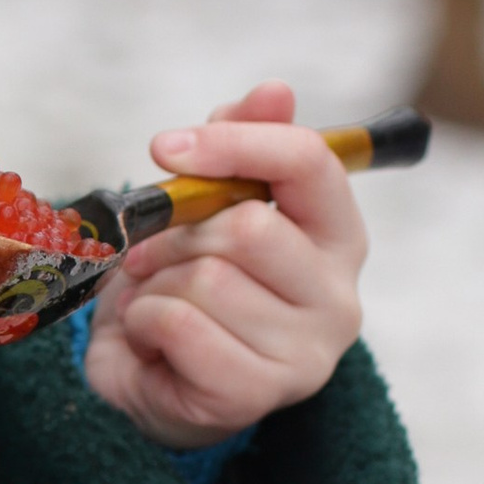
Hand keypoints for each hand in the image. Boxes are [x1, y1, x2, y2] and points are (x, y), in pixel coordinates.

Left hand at [82, 79, 366, 451]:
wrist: (156, 381)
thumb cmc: (190, 285)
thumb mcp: (208, 206)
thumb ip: (240, 144)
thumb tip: (275, 90)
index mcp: (338, 235)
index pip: (309, 163)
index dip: (234, 145)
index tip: (165, 147)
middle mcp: (339, 296)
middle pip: (249, 227)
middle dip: (178, 236)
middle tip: (153, 257)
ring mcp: (306, 353)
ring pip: (208, 280)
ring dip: (156, 285)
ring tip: (158, 302)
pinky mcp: (258, 393)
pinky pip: (180, 325)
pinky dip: (144, 322)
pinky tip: (154, 339)